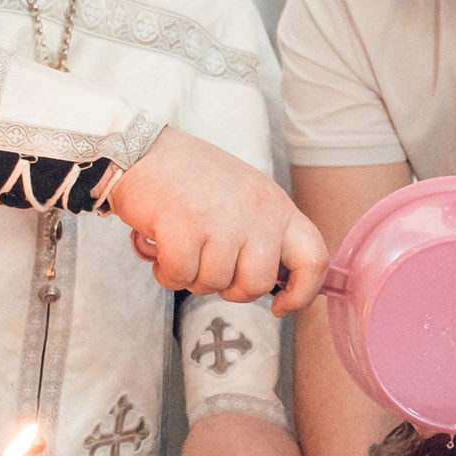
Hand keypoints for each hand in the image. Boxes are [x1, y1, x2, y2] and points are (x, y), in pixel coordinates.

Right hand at [106, 126, 329, 311]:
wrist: (143, 149)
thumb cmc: (192, 178)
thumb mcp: (246, 197)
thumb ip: (265, 234)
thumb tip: (277, 281)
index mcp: (276, 205)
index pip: (313, 258)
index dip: (302, 293)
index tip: (281, 305)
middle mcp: (256, 212)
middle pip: (257, 284)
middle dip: (230, 289)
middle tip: (209, 268)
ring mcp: (221, 220)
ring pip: (214, 283)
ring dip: (192, 277)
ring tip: (181, 247)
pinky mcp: (183, 228)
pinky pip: (180, 277)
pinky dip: (166, 273)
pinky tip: (160, 250)